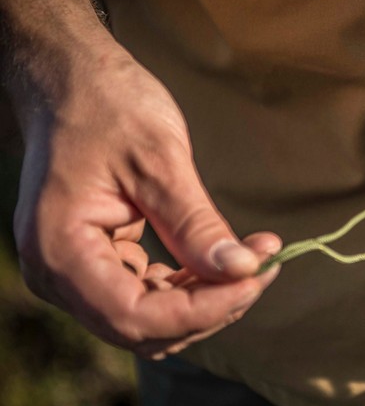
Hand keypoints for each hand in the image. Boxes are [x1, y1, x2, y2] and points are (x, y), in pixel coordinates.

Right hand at [13, 46, 279, 359]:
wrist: (72, 78)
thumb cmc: (109, 106)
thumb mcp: (159, 161)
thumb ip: (197, 224)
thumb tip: (244, 271)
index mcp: (59, 250)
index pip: (134, 316)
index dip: (202, 310)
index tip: (257, 279)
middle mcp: (58, 274)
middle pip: (144, 327)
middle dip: (211, 305)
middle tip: (266, 266)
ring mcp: (75, 271)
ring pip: (149, 319)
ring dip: (205, 299)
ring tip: (254, 257)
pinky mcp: (97, 261)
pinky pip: (147, 294)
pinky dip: (189, 284)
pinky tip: (224, 256)